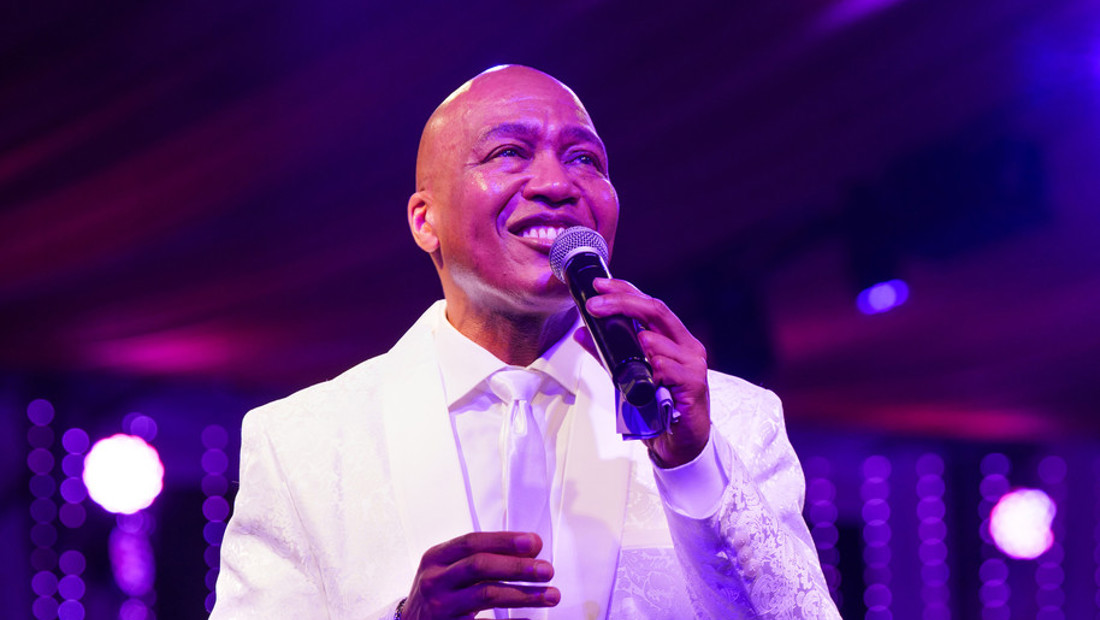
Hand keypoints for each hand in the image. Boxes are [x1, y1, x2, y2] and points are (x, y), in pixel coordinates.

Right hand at [402, 532, 558, 619]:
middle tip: (547, 570)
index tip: (534, 542)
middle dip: (517, 566)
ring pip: (485, 595)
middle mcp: (435, 580)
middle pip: (479, 566)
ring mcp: (440, 606)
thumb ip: (482, 556)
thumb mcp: (448, 568)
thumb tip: (530, 547)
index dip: (505, 540)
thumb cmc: (437, 592)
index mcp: (436, 557)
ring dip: (523, 594)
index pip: (472, 542)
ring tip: (550, 594)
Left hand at [584, 277, 710, 467]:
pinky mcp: (694, 384)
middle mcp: (687, 346)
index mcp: (674, 339)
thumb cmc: (659, 409)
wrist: (681, 445)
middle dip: (621, 303)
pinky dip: (650, 369)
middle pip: (655, 310)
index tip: (599, 284)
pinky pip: (665, 367)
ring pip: (657, 340)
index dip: (625, 289)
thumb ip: (607, 354)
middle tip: (594, 305)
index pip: (650, 304)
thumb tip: (581, 332)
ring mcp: (693, 363)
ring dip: (635, 346)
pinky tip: (646, 378)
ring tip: (627, 362)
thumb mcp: (627, 376)